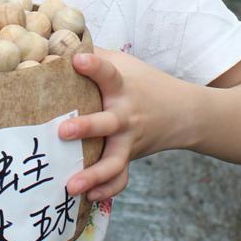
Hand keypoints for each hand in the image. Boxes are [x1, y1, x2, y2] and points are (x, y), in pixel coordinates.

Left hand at [59, 48, 193, 201]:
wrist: (185, 112)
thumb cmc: (143, 82)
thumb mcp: (123, 63)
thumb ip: (93, 54)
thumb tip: (56, 44)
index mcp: (121, 86)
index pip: (107, 72)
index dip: (93, 66)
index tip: (77, 61)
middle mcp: (126, 115)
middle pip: (108, 123)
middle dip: (86, 127)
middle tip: (62, 131)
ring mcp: (130, 140)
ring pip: (113, 160)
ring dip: (93, 174)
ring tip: (70, 185)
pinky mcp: (131, 157)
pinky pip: (120, 178)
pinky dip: (106, 189)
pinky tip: (87, 197)